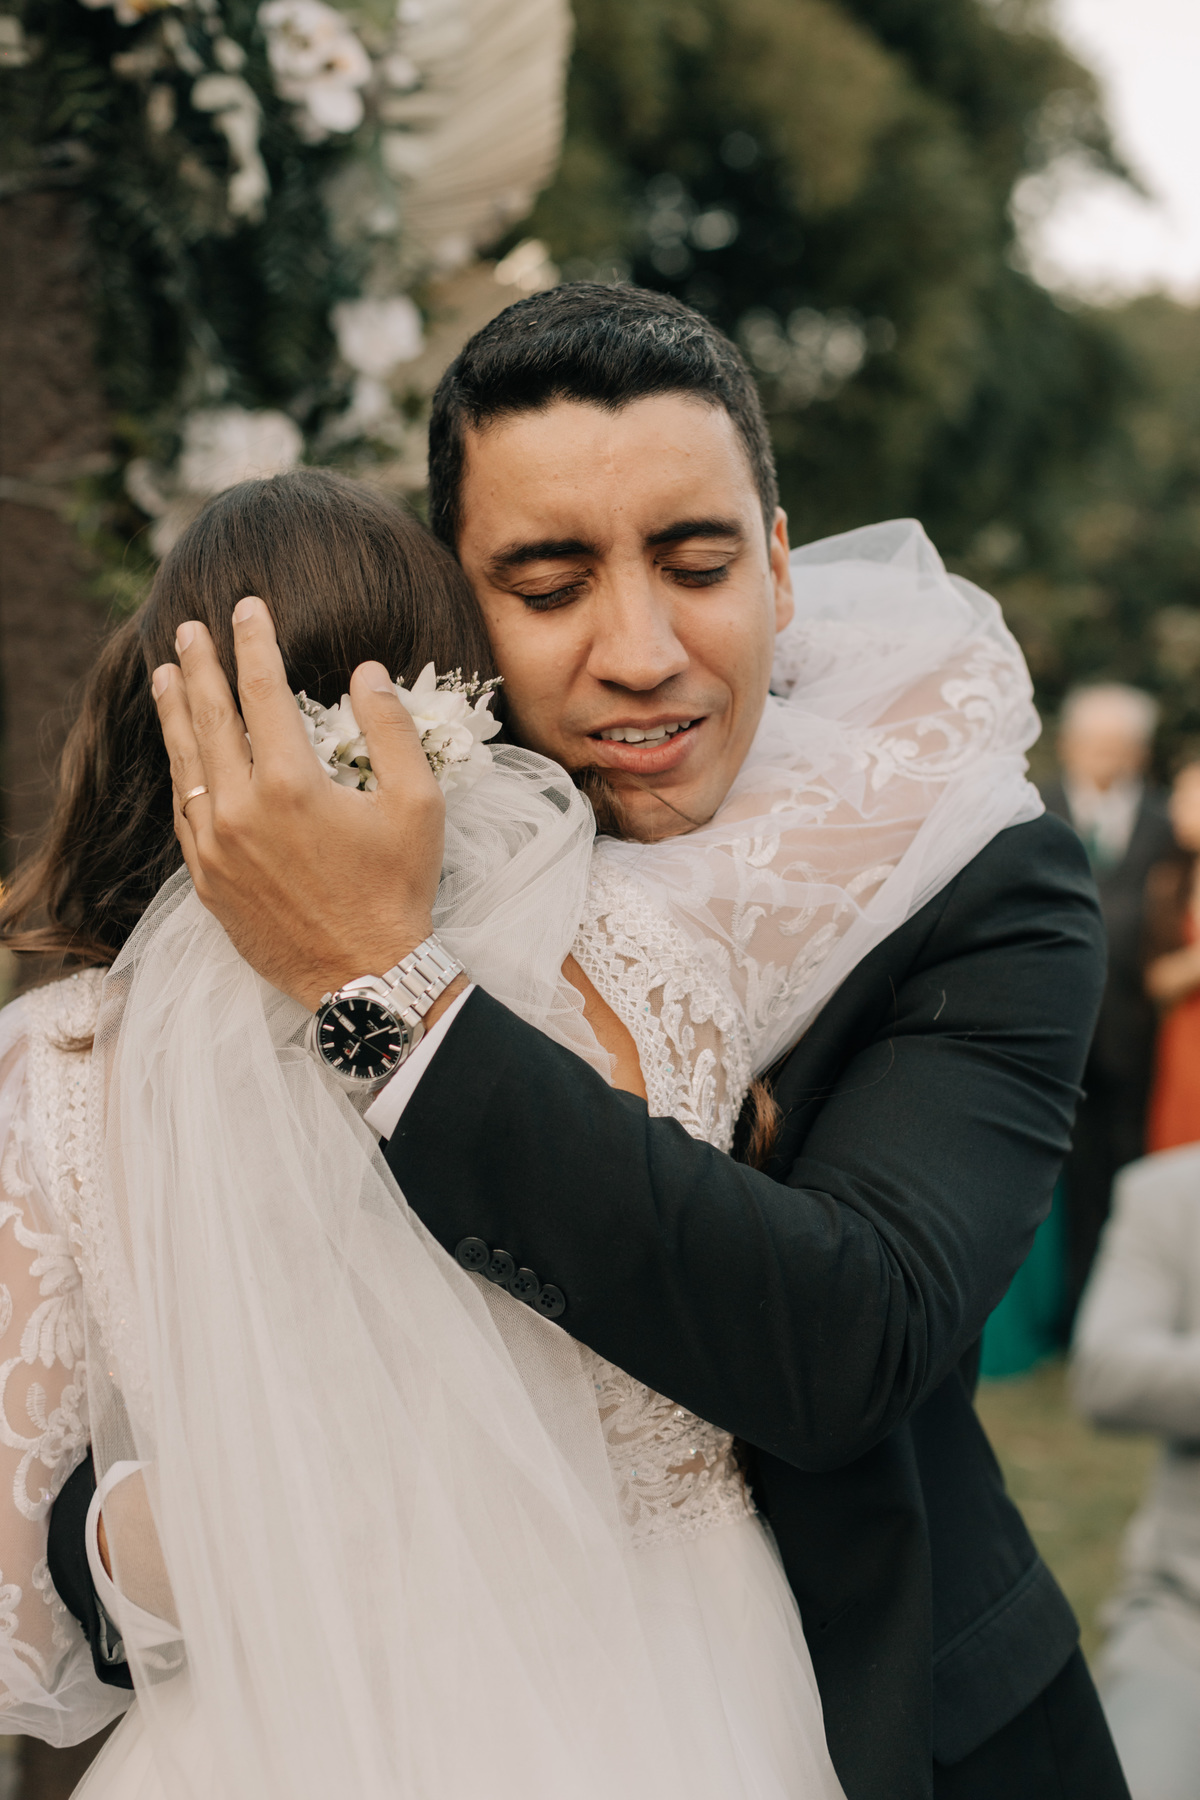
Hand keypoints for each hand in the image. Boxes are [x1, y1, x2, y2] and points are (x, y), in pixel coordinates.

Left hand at [153, 597, 452, 1008]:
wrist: (366, 976)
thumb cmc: (399, 889)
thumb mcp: (418, 804)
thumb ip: (390, 729)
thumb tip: (365, 671)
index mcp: (291, 784)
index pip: (263, 691)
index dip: (255, 642)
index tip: (248, 608)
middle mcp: (241, 810)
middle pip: (209, 718)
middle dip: (199, 665)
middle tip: (188, 628)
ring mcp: (216, 847)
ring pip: (186, 764)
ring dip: (174, 713)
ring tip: (163, 674)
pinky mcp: (207, 880)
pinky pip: (185, 812)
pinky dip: (181, 773)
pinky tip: (182, 754)